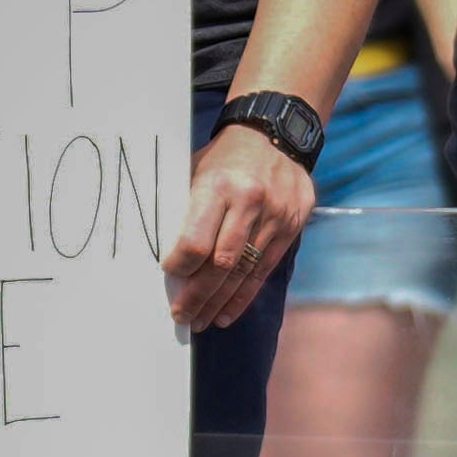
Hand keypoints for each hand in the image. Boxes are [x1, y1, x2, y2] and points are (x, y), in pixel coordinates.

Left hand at [163, 117, 313, 334]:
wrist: (276, 135)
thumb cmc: (226, 157)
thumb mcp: (199, 170)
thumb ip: (187, 208)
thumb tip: (166, 250)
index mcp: (219, 186)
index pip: (197, 241)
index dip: (180, 266)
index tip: (168, 275)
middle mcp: (249, 204)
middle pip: (220, 263)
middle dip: (197, 295)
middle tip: (181, 316)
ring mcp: (273, 219)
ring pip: (243, 273)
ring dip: (218, 302)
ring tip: (200, 321)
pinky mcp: (289, 230)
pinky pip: (263, 272)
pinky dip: (243, 297)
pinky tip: (226, 313)